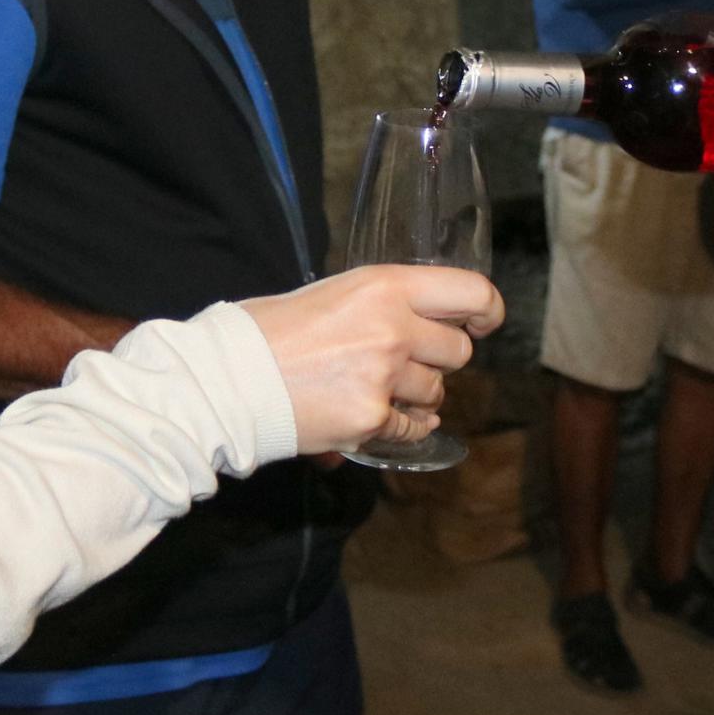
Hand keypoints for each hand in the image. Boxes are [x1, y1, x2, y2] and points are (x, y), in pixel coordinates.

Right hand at [243, 264, 501, 455]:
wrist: (227, 379)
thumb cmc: (272, 331)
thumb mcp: (336, 292)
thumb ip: (386, 303)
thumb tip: (429, 320)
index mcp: (385, 286)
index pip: (472, 291)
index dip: (487, 310)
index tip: (483, 323)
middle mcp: (394, 327)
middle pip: (459, 351)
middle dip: (439, 360)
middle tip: (402, 361)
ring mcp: (385, 376)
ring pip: (436, 393)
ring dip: (415, 395)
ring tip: (372, 387)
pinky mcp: (372, 419)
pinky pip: (412, 428)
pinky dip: (398, 427)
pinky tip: (372, 415)